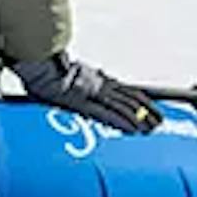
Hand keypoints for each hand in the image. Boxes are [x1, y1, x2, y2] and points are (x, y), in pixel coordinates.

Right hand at [15, 55, 162, 134]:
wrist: (37, 65)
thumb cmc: (44, 70)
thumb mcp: (63, 73)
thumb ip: (72, 79)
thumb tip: (73, 83)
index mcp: (95, 78)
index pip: (123, 90)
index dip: (140, 99)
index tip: (150, 107)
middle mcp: (98, 84)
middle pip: (130, 98)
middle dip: (146, 110)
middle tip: (159, 121)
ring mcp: (93, 93)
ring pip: (124, 106)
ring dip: (140, 118)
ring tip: (152, 129)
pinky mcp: (84, 103)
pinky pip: (108, 115)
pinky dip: (123, 122)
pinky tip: (134, 130)